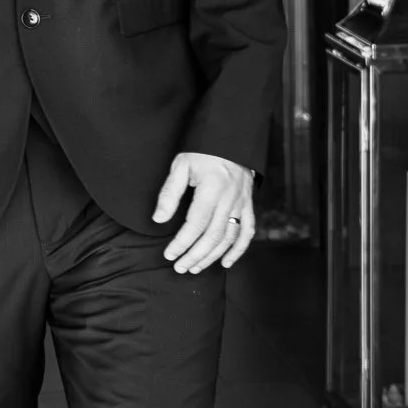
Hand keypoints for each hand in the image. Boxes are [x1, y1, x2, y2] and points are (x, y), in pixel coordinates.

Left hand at [154, 151, 253, 273]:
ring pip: (229, 237)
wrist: (231, 139)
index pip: (195, 224)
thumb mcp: (180, 166)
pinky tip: (227, 262)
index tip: (169, 254)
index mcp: (211, 189)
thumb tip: (159, 219)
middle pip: (212, 236)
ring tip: (195, 268)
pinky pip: (248, 231)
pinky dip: (239, 250)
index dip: (182, 243)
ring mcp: (241, 203)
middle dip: (195, 255)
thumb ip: (170, 193)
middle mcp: (229, 199)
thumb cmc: (202, 151)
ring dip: (212, 256)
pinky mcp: (248, 205)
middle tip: (179, 267)